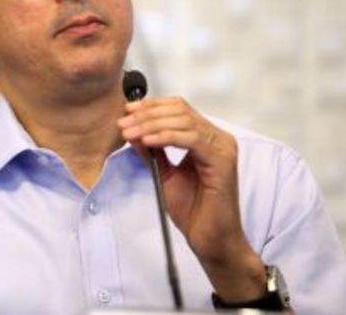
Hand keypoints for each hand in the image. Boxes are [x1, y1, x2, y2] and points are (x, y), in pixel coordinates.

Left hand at [117, 96, 264, 301]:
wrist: (209, 239)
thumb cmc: (193, 210)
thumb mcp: (164, 174)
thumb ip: (151, 151)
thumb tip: (131, 129)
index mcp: (207, 138)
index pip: (179, 108)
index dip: (152, 106)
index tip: (127, 110)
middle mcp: (218, 139)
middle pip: (180, 111)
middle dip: (147, 114)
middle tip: (123, 122)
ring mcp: (222, 149)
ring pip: (184, 122)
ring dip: (151, 124)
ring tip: (129, 132)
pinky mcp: (222, 162)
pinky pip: (192, 140)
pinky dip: (166, 136)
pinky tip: (147, 141)